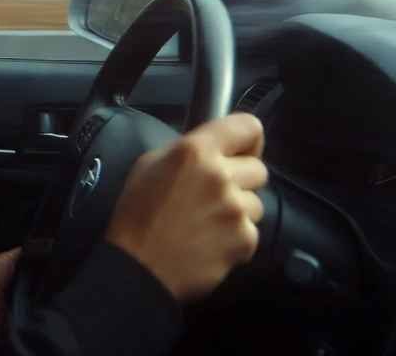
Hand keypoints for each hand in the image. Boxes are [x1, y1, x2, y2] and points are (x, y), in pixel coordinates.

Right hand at [104, 113, 266, 302]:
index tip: (240, 151)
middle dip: (240, 180)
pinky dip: (235, 238)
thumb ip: (186, 150)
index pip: (248, 126)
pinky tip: (209, 242)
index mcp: (195, 151)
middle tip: (215, 193)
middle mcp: (220, 176)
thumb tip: (210, 149)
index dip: (247, 140)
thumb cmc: (137, 215)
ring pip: (256, 203)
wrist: (138, 267)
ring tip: (208, 222)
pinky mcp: (244, 239)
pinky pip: (251, 232)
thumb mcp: (149, 165)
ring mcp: (235, 209)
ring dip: (238, 210)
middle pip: (258, 169)